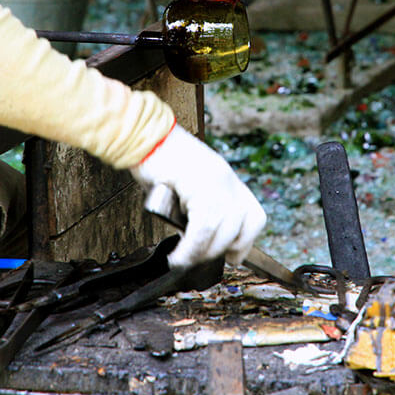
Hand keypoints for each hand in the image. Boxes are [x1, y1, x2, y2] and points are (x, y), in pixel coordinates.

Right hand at [130, 124, 265, 267]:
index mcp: (225, 177)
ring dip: (202, 253)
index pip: (253, 215)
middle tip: (198, 257)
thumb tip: (193, 235)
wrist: (142, 136)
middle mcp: (226, 179)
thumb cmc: (155, 158)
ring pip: (223, 231)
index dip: (245, 241)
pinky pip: (202, 229)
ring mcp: (216, 181)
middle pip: (242, 226)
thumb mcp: (184, 184)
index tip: (233, 255)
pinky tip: (178, 256)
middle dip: (221, 250)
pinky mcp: (200, 186)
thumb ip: (195, 207)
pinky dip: (190, 249)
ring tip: (184, 259)